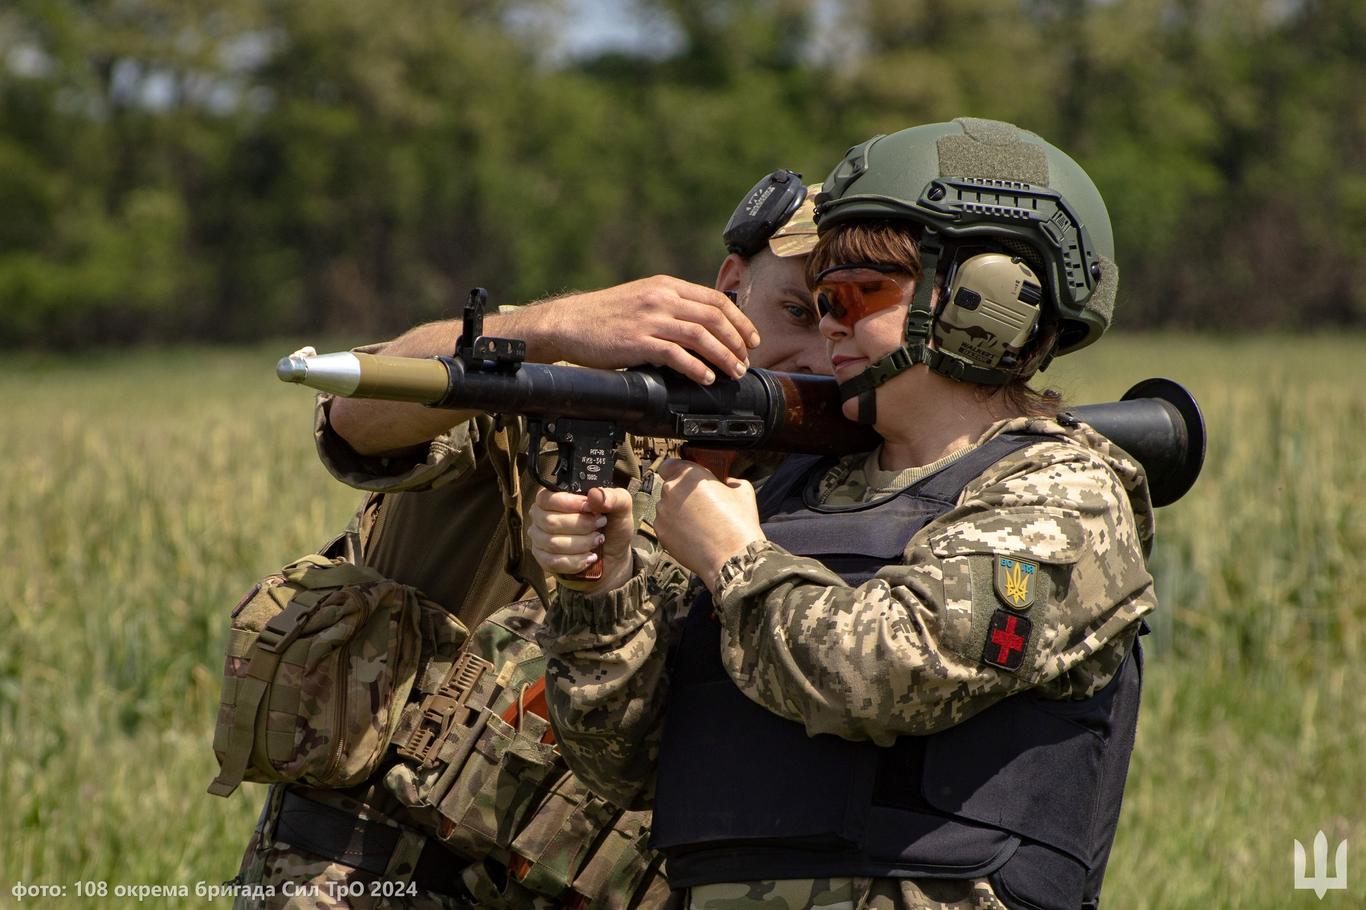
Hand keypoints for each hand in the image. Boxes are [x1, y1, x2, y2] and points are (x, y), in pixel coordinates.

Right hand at [519, 277, 760, 384]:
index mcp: (666, 285)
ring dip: (723, 357)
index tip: (751, 339)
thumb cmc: (605, 315)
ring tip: (733, 373)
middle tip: (746, 361)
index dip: (739, 320)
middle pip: (714, 318)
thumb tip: (703, 325)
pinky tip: (706, 378)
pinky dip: (696, 368)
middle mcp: (661, 298)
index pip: (715, 299)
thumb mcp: (643, 298)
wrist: (569, 322)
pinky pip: (676, 355)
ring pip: (701, 336)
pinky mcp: (638, 342)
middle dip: (737, 342)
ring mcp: (650, 319)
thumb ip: (671, 305)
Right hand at [528, 486, 636, 592]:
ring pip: (553, 543)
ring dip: (582, 544)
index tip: (589, 508)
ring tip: (597, 541)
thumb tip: (595, 494)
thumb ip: (613, 497)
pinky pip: (554, 562)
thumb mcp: (621, 507)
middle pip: (550, 522)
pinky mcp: (544, 560)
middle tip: (600, 525)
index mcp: (555, 497)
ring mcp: (540, 539)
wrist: (614, 555)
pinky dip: (577, 561)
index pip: (546, 498)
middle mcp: (542, 516)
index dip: (568, 503)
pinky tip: (590, 557)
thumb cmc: (612, 526)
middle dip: (581, 525)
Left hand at [653, 459, 764, 590]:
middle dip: (683, 493)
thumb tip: (726, 482)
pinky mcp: (661, 533)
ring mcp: (663, 513)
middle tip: (701, 504)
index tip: (689, 479)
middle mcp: (671, 491)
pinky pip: (666, 525)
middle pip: (670, 486)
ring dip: (678, 511)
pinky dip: (675, 529)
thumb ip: (729, 480)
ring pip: (667, 507)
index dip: (679, 471)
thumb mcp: (743, 490)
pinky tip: (693, 536)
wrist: (732, 558)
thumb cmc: (738, 523)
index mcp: (689, 475)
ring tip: (699, 524)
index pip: (670, 464)